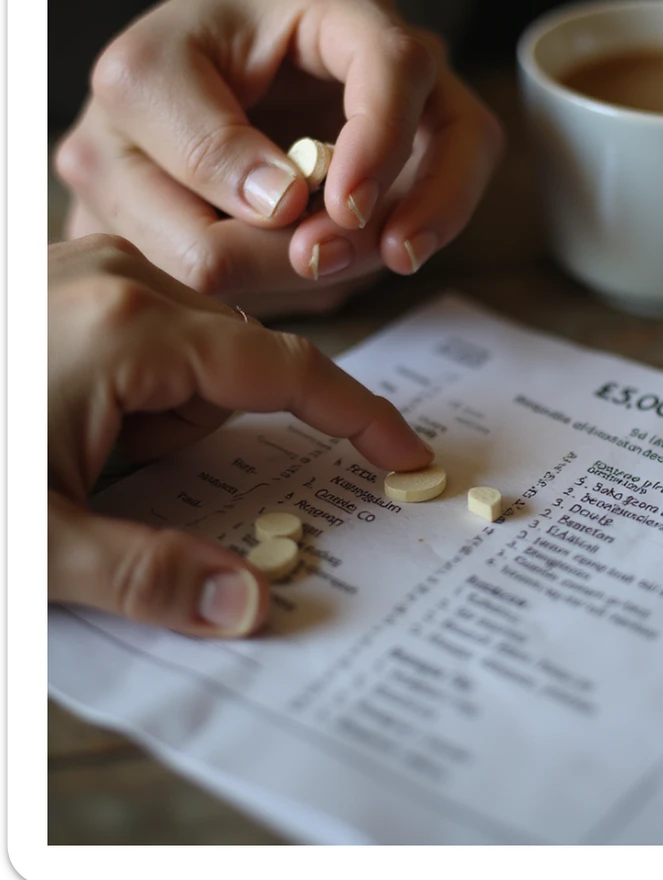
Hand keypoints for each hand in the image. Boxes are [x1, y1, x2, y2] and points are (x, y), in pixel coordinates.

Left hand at [48, 235, 433, 635]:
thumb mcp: (38, 546)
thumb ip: (149, 574)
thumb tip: (251, 608)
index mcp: (130, 328)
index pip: (288, 371)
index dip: (358, 416)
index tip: (407, 453)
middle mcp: (119, 277)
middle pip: (239, 357)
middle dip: (222, 432)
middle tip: (138, 480)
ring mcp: (88, 271)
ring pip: (195, 348)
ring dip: (178, 413)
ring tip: (90, 453)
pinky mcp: (69, 283)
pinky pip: (153, 336)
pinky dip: (149, 390)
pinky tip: (84, 424)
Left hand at [57, 0, 503, 318]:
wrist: (202, 84)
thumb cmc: (175, 71)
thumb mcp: (147, 81)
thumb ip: (199, 139)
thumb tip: (286, 206)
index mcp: (338, 12)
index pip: (396, 64)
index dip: (380, 139)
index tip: (344, 208)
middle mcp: (399, 65)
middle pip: (454, 138)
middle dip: (380, 218)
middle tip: (314, 259)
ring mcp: (418, 125)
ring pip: (447, 189)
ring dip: (375, 250)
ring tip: (306, 266)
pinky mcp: (411, 183)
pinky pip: (425, 227)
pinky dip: (371, 263)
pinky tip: (325, 269)